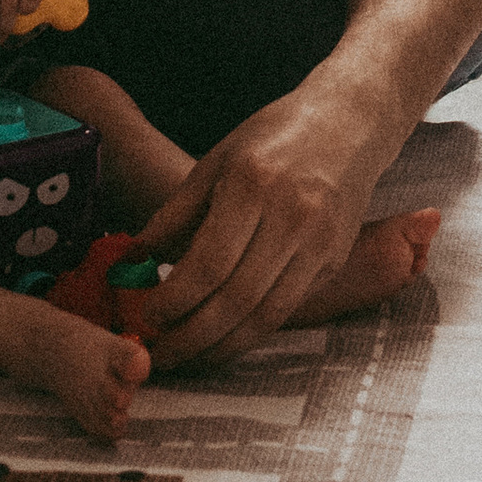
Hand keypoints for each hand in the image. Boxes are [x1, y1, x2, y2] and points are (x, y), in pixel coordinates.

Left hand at [129, 81, 384, 362]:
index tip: (146, 317)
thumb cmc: (273, 138)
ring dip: (221, 347)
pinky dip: (252, 332)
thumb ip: (174, 214)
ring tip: (187, 357)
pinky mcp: (334, 261)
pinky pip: (287, 309)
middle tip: (159, 355)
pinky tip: (224, 338)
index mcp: (254, 184)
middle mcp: (293, 216)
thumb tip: (134, 260)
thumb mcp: (215, 161)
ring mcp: (320, 243)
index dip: (174, 300)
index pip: (209, 263)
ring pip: (266, 316)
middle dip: (191, 337)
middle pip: (237, 299)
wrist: (347, 124)